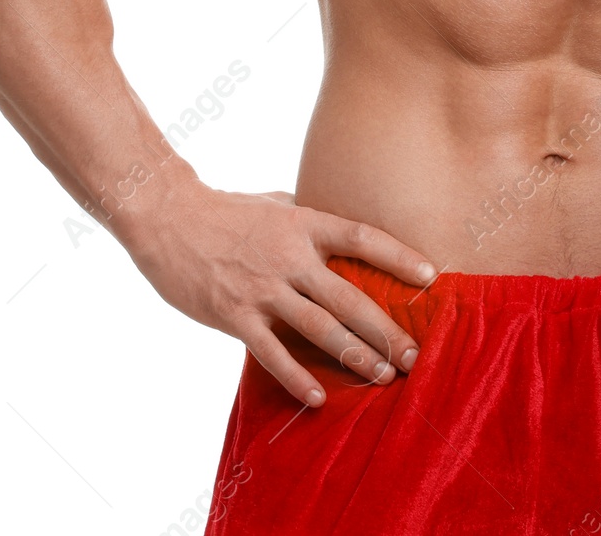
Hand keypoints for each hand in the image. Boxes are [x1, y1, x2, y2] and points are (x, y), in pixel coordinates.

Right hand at [122, 184, 436, 407]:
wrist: (168, 218)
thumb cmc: (226, 210)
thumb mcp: (275, 203)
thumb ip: (307, 217)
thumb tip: (337, 226)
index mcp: (304, 223)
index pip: (362, 238)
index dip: (399, 256)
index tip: (431, 274)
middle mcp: (290, 256)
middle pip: (349, 297)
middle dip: (386, 329)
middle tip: (413, 354)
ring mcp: (263, 288)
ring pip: (320, 328)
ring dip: (355, 356)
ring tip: (383, 376)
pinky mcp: (235, 314)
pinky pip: (272, 353)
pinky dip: (296, 377)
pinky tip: (318, 397)